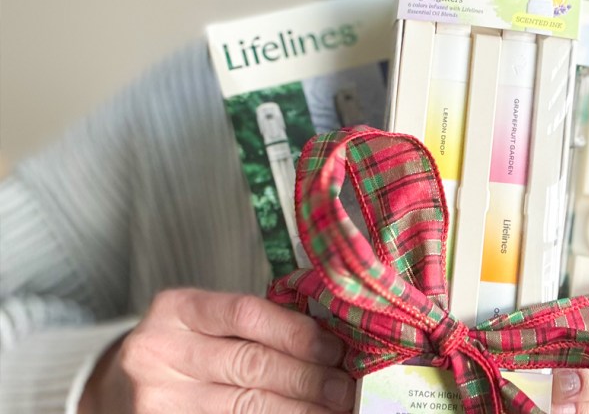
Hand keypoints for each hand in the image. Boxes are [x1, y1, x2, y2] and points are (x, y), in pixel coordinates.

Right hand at [79, 288, 353, 413]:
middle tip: (345, 388)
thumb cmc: (184, 348)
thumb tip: (332, 340)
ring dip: (298, 410)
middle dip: (306, 379)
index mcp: (177, 309)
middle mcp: (158, 352)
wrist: (119, 388)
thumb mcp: (208, 322)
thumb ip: (260, 324)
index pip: (245, 315)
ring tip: (334, 410)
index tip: (336, 349)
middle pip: (249, 365)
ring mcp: (156, 399)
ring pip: (244, 408)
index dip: (296, 333)